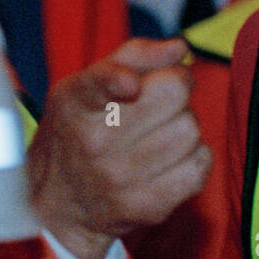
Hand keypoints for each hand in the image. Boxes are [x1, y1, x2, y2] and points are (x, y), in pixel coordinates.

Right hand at [26, 37, 211, 258]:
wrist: (58, 210)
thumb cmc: (78, 133)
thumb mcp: (86, 86)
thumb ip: (134, 55)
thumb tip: (180, 48)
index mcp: (75, 104)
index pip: (99, 85)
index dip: (118, 81)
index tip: (130, 85)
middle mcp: (95, 144)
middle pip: (173, 93)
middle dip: (175, 89)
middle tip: (159, 101)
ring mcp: (121, 179)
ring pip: (190, 129)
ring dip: (184, 126)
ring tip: (159, 134)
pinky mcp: (148, 207)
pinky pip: (200, 165)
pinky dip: (195, 157)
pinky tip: (170, 159)